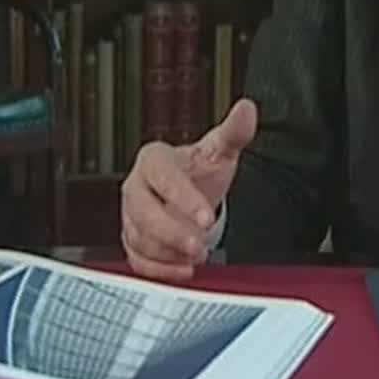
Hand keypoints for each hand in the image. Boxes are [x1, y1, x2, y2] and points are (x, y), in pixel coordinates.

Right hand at [120, 98, 257, 280]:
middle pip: (142, 212)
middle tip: (199, 245)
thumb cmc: (201, 169)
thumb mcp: (220, 149)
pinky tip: (182, 270)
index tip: (206, 218)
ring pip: (138, 237)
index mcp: (154, 160)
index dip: (183, 199)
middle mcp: (136, 186)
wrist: (191, 188)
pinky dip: (158, 269)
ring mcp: (131, 215)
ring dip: (167, 252)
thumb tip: (247, 109)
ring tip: (198, 256)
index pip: (163, 178)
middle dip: (171, 233)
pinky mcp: (133, 239)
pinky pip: (136, 258)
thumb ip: (234, 131)